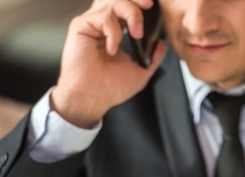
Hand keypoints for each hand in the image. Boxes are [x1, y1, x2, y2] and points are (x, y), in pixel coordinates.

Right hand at [51, 0, 167, 127]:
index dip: (139, 2)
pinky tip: (112, 50)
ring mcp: (91, 23)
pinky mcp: (81, 26)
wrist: (92, 99)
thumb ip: (154, 57)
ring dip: (131, 14)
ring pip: (113, 1)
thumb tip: (163, 43)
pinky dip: (114, 32)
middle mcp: (102, 23)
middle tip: (149, 6)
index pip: (126, 5)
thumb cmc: (109, 89)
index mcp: (114, 30)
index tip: (153, 6)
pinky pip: (103, 17)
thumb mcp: (140, 72)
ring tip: (137, 35)